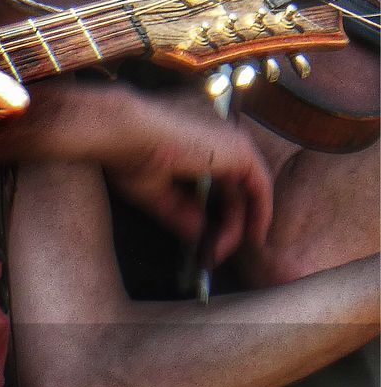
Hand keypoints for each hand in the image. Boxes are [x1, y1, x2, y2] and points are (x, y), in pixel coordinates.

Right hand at [103, 97, 272, 266]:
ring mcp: (232, 142)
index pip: (216, 182)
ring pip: (248, 189)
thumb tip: (198, 236)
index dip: (212, 214)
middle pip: (234, 189)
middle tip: (214, 253)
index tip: (206, 239)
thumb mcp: (155, 192)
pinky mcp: (240, 151)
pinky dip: (259, 212)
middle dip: (228, 224)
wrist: (125, 133)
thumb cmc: (128, 154)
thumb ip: (180, 212)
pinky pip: (260, 187)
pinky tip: (252, 236)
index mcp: (198, 142)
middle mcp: (219, 139)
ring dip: (239, 224)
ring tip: (224, 251)